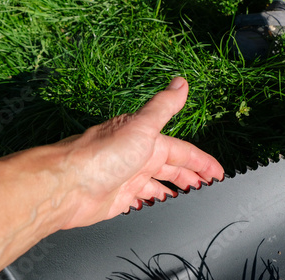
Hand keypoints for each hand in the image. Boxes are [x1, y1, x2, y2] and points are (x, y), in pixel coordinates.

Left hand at [59, 77, 223, 228]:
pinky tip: (159, 202)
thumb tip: (180, 82)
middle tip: (208, 185)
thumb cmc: (101, 155)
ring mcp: (127, 177)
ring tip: (189, 194)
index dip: (202, 162)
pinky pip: (142, 198)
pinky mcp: (117, 197)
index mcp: (147, 140)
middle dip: (191, 175)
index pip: (183, 150)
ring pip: (158, 182)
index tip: (217, 172)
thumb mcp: (141, 126)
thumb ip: (163, 106)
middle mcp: (138, 156)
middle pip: (172, 166)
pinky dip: (153, 199)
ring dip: (174, 186)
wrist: (67, 185)